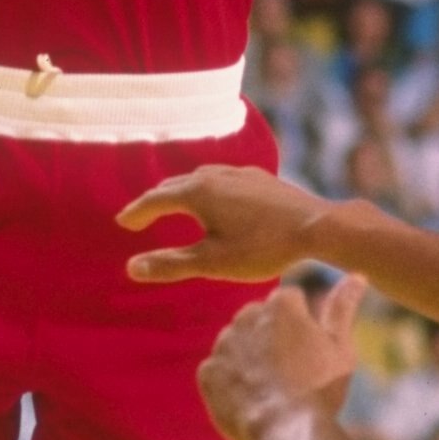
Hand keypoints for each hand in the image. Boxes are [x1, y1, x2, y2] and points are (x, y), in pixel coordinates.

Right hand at [118, 163, 326, 285]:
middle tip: (140, 216)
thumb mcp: (212, 262)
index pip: (155, 200)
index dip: (137, 213)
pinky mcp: (257, 177)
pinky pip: (219, 179)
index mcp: (197, 192)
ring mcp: (237, 172)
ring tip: (172, 206)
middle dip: (154, 200)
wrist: (315, 226)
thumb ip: (171, 264)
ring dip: (179, 192)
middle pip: (174, 185)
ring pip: (198, 178)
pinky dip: (204, 189)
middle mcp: (213, 174)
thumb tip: (131, 267)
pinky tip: (214, 201)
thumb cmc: (262, 248)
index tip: (123, 222)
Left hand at [197, 273, 364, 439]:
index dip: (302, 328)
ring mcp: (224, 343)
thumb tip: (357, 275)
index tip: (308, 354)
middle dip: (271, 338)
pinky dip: (228, 382)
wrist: (289, 431)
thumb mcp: (340, 346)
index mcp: (281, 303)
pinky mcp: (208, 372)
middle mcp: (247, 315)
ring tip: (270, 389)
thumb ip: (343, 307)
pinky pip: (217, 370)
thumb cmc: (321, 387)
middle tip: (290, 373)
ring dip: (248, 358)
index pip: (290, 303)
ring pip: (237, 343)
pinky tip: (248, 399)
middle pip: (260, 319)